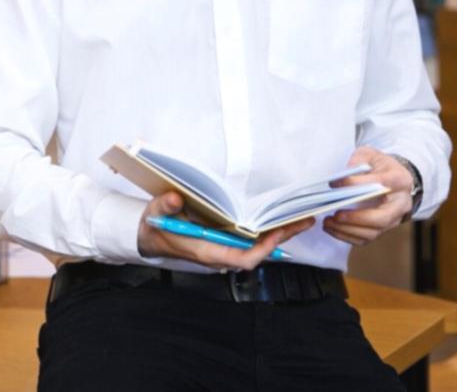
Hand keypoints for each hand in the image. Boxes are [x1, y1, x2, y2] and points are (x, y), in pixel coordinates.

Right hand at [136, 191, 312, 270]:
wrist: (151, 236)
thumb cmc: (156, 226)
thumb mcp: (156, 214)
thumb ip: (165, 207)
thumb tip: (175, 198)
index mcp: (207, 251)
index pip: (242, 259)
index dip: (261, 250)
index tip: (275, 235)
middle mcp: (220, 253)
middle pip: (258, 252)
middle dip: (282, 238)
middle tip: (304, 220)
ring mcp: (224, 248)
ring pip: (258, 246)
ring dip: (279, 233)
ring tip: (301, 218)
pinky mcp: (226, 241)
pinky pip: (252, 240)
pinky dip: (268, 231)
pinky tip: (280, 219)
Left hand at [321, 147, 414, 245]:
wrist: (395, 180)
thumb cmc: (380, 166)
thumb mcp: (371, 154)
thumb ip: (359, 159)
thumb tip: (344, 174)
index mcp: (399, 180)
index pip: (380, 183)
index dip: (356, 184)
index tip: (334, 184)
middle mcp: (401, 203)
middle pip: (382, 217)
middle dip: (356, 218)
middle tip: (336, 214)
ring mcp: (394, 219)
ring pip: (373, 232)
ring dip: (348, 230)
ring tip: (328, 222)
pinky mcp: (384, 228)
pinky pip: (366, 238)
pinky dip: (347, 236)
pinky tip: (332, 229)